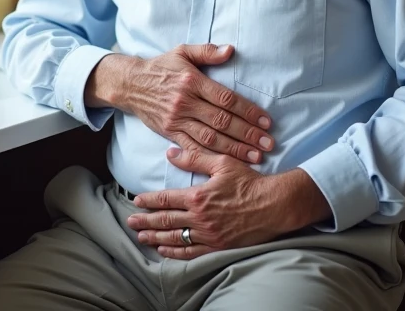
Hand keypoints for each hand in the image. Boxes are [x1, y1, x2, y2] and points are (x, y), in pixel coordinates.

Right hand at [85, 45, 273, 162]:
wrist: (131, 84)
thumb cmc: (161, 67)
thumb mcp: (182, 51)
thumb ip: (207, 51)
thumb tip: (231, 50)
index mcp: (192, 81)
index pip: (225, 99)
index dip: (248, 111)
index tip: (266, 121)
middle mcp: (185, 102)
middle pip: (221, 121)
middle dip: (247, 134)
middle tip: (269, 143)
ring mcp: (176, 119)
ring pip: (210, 138)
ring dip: (234, 149)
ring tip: (256, 156)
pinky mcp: (170, 132)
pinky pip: (192, 147)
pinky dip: (211, 157)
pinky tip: (227, 162)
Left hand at [126, 148, 330, 259]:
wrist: (274, 205)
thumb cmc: (249, 181)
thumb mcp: (222, 163)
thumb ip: (194, 158)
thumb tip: (171, 153)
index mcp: (198, 196)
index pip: (166, 199)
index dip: (149, 201)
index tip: (136, 201)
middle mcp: (200, 218)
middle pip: (165, 221)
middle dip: (145, 221)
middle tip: (130, 222)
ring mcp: (208, 235)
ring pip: (175, 238)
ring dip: (156, 238)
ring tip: (141, 237)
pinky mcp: (218, 246)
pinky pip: (191, 252)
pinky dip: (175, 252)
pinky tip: (165, 250)